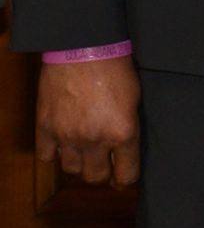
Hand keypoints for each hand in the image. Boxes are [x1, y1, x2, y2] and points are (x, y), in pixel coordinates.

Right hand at [36, 58, 142, 188]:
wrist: (83, 48)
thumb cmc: (116, 69)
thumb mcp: (134, 101)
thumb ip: (128, 128)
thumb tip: (124, 150)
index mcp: (123, 133)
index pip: (126, 175)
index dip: (126, 180)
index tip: (124, 178)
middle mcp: (95, 140)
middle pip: (95, 177)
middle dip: (102, 174)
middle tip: (104, 164)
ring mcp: (67, 136)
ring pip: (71, 169)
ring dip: (79, 163)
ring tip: (84, 151)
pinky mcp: (45, 127)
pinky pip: (47, 156)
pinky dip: (54, 153)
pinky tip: (62, 143)